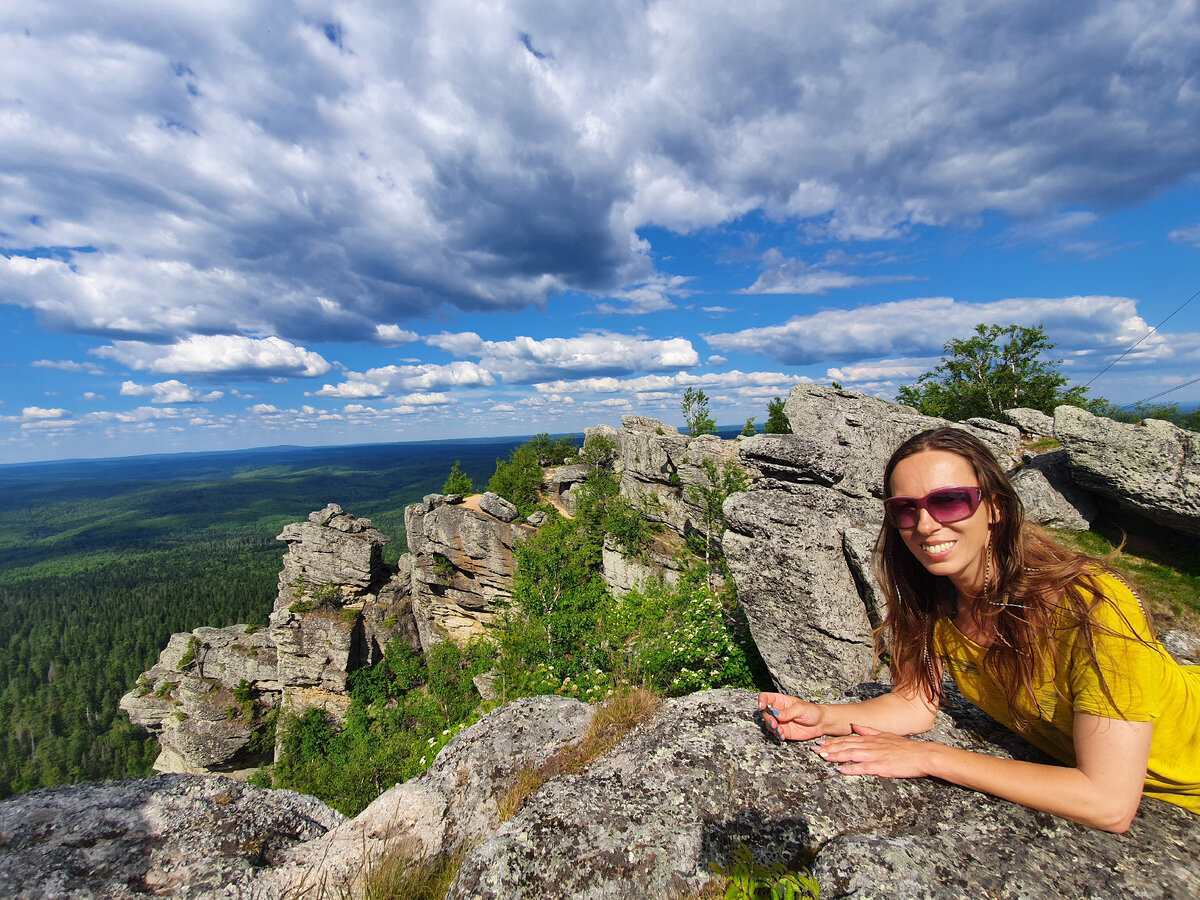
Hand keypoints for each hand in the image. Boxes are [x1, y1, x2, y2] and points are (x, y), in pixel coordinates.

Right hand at [758, 692, 825, 741]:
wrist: (821, 724)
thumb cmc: (812, 711)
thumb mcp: (800, 709)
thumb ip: (787, 712)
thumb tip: (774, 713)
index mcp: (781, 701)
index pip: (766, 697)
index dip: (761, 701)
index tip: (762, 707)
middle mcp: (778, 711)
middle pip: (765, 713)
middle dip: (768, 719)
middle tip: (774, 724)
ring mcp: (780, 721)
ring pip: (768, 724)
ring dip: (772, 728)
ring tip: (780, 731)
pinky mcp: (784, 731)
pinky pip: (775, 733)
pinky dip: (777, 735)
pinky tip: (782, 736)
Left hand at [812, 723, 938, 777]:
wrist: (922, 755)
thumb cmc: (905, 747)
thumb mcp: (885, 735)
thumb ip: (868, 730)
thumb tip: (854, 725)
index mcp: (871, 738)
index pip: (847, 739)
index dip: (832, 741)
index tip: (820, 742)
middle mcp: (871, 745)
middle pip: (846, 746)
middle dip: (829, 748)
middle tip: (814, 749)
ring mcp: (875, 756)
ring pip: (851, 754)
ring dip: (836, 756)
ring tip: (823, 757)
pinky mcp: (881, 767)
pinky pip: (864, 767)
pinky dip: (851, 768)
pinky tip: (841, 770)